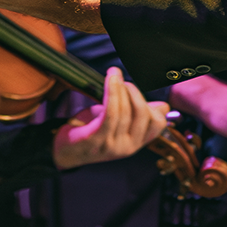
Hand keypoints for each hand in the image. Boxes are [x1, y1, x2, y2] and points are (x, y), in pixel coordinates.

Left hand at [53, 67, 168, 168]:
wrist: (62, 150)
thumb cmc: (91, 131)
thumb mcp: (120, 124)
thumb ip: (139, 116)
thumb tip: (164, 107)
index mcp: (136, 143)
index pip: (158, 124)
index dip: (153, 106)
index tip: (136, 92)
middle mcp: (127, 147)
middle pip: (143, 114)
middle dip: (135, 92)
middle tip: (123, 81)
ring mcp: (111, 146)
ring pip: (125, 111)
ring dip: (120, 88)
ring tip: (114, 76)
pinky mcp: (96, 140)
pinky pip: (110, 112)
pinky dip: (113, 92)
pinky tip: (111, 79)